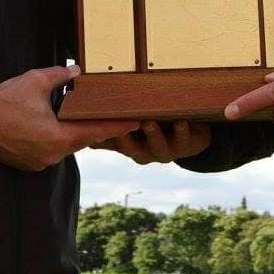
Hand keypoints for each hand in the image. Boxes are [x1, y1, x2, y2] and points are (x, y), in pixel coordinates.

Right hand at [0, 65, 138, 170]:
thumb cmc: (4, 104)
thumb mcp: (35, 81)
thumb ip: (60, 76)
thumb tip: (76, 70)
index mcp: (58, 138)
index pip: (95, 132)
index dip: (117, 127)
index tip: (136, 122)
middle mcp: (53, 154)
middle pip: (83, 140)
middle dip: (98, 127)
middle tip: (118, 116)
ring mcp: (40, 161)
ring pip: (68, 145)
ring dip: (77, 132)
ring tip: (92, 117)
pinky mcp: (30, 162)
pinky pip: (53, 149)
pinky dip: (61, 137)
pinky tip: (63, 124)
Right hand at [93, 120, 211, 164]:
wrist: (191, 138)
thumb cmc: (157, 129)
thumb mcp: (135, 128)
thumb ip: (112, 126)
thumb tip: (82, 120)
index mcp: (133, 147)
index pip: (117, 143)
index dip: (107, 137)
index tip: (96, 129)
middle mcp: (147, 152)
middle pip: (134, 149)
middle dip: (127, 140)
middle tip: (121, 127)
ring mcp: (166, 150)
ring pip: (158, 145)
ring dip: (153, 135)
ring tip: (148, 122)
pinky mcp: (185, 144)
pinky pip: (183, 139)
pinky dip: (182, 130)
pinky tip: (181, 121)